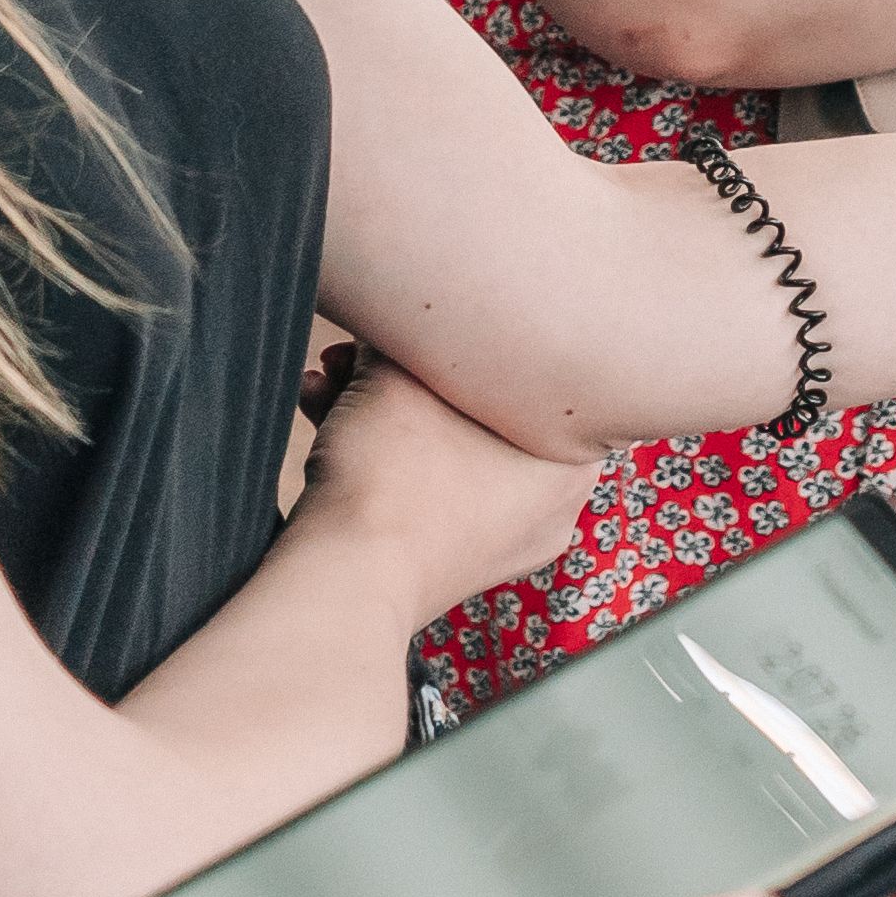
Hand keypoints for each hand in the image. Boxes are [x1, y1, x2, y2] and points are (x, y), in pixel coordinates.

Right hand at [290, 343, 595, 614]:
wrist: (342, 583)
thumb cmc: (394, 471)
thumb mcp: (401, 372)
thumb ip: (412, 331)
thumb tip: (400, 313)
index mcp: (575, 458)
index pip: (537, 369)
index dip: (471, 333)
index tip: (421, 322)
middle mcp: (551, 506)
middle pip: (476, 408)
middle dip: (404, 373)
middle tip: (356, 352)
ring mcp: (498, 541)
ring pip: (440, 446)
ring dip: (377, 405)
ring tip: (323, 381)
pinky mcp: (447, 564)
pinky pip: (421, 487)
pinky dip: (377, 451)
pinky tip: (320, 415)